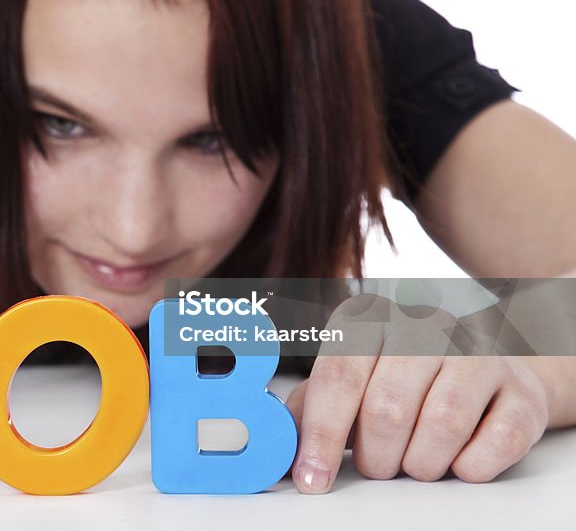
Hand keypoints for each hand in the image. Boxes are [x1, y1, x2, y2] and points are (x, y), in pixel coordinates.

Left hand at [285, 293, 550, 492]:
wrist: (483, 368)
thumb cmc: (397, 378)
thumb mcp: (347, 379)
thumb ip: (308, 407)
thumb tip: (274, 442)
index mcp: (368, 318)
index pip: (337, 379)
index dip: (321, 436)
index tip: (312, 477)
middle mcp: (424, 325)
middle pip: (387, 409)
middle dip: (375, 456)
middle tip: (377, 466)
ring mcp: (478, 353)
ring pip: (441, 425)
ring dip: (420, 463)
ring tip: (414, 461)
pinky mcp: (520, 389)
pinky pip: (494, 443)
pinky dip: (469, 465)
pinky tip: (457, 457)